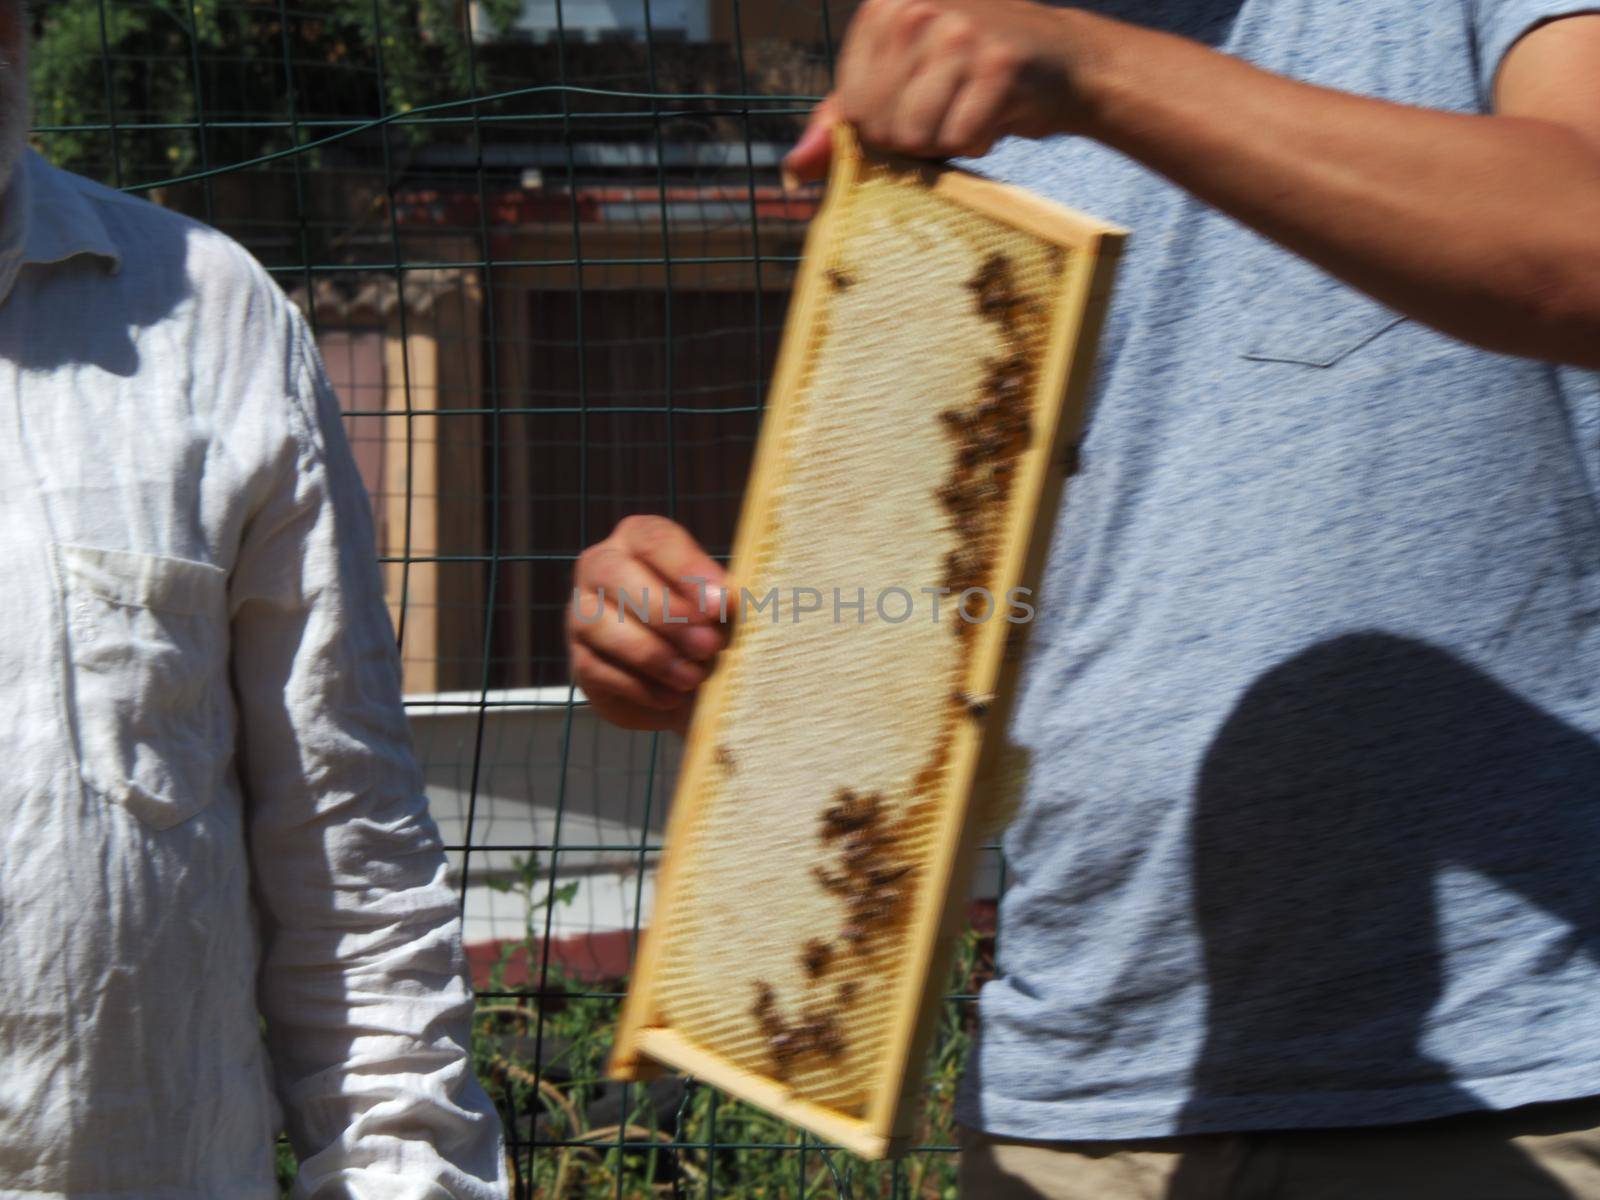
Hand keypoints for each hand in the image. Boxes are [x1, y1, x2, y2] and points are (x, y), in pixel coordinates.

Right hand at [567, 516, 731, 733]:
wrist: (686, 684)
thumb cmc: (705, 628)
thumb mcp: (719, 610)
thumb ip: (720, 601)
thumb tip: (723, 601)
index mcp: (637, 539)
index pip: (654, 540)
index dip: (687, 568)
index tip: (721, 602)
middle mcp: (599, 567)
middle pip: (616, 574)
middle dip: (667, 613)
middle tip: (709, 645)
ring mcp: (581, 613)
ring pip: (600, 624)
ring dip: (653, 654)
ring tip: (695, 676)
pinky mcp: (579, 659)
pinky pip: (599, 669)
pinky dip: (641, 686)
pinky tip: (673, 696)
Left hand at [783, 0, 1096, 182]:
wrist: (1061, 62)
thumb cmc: (968, 74)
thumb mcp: (897, 86)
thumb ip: (840, 123)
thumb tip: (793, 168)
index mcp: (884, 5)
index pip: (854, 109)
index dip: (886, 127)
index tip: (921, 101)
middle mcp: (917, 7)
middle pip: (883, 127)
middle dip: (916, 137)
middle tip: (951, 106)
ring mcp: (959, 30)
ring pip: (918, 137)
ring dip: (947, 143)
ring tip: (970, 109)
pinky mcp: (998, 63)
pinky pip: (961, 140)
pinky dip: (978, 143)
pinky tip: (995, 113)